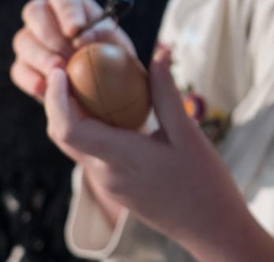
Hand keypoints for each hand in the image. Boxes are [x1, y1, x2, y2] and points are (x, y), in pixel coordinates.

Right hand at [11, 0, 135, 102]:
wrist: (113, 90)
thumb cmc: (116, 59)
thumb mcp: (118, 45)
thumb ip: (104, 36)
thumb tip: (84, 36)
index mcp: (74, 4)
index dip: (66, 8)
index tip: (76, 30)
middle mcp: (47, 18)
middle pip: (34, 10)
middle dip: (52, 33)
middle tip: (70, 54)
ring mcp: (32, 42)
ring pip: (24, 40)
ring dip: (43, 57)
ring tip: (62, 72)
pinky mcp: (25, 67)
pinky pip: (19, 70)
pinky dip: (32, 79)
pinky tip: (47, 87)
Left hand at [43, 47, 272, 260]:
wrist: (212, 226)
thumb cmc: (205, 182)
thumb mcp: (188, 134)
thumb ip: (166, 92)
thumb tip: (159, 51)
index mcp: (121, 160)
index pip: (69, 129)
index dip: (56, 98)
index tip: (60, 70)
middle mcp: (106, 175)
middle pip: (64, 136)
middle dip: (60, 101)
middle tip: (71, 69)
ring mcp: (110, 184)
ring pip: (78, 145)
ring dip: (77, 115)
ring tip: (93, 85)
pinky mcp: (117, 188)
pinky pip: (95, 154)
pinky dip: (96, 130)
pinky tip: (116, 112)